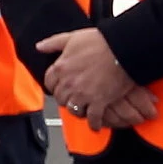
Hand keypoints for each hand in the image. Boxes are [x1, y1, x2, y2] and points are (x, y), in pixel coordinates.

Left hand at [35, 29, 157, 129]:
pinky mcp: (99, 102)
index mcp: (61, 68)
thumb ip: (53, 43)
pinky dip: (94, 123)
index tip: (59, 87)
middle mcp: (69, 83)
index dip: (54, 85)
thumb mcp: (72, 38)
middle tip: (72, 99)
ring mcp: (83, 94)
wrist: (123, 49)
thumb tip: (39, 47)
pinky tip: (95, 125)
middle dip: (65, 98)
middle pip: (60, 98)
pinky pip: (93, 118)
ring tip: (83, 110)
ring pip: (73, 109)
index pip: (49, 82)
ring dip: (77, 111)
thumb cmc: (100, 42)